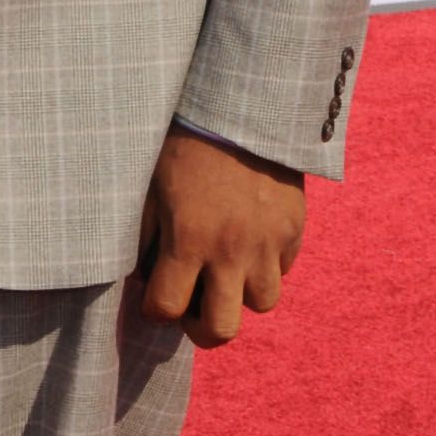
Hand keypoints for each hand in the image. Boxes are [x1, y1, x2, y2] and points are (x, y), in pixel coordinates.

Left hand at [139, 128, 305, 347]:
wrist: (242, 105)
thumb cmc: (184, 144)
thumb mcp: (150, 188)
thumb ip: (143, 237)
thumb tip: (141, 275)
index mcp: (188, 239)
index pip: (166, 309)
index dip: (154, 310)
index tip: (155, 296)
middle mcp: (231, 249)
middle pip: (221, 330)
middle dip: (201, 328)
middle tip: (194, 306)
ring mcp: (268, 241)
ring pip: (261, 303)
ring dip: (240, 295)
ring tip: (226, 271)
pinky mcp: (294, 228)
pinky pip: (283, 269)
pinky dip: (266, 265)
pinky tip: (249, 242)